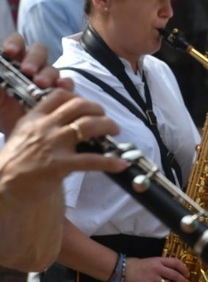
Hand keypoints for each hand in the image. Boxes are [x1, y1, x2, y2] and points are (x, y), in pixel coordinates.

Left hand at [0, 35, 71, 132]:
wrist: (13, 134)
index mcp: (13, 62)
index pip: (17, 43)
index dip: (15, 43)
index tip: (9, 51)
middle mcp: (32, 68)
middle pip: (39, 52)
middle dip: (34, 59)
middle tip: (28, 71)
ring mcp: (47, 80)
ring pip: (52, 68)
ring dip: (47, 74)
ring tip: (41, 84)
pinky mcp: (59, 94)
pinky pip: (67, 84)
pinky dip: (66, 84)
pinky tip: (61, 88)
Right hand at [0, 90, 126, 212]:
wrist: (2, 185)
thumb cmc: (14, 162)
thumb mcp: (24, 134)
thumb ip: (43, 124)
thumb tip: (67, 119)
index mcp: (35, 118)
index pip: (60, 96)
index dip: (79, 97)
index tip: (88, 106)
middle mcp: (46, 127)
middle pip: (80, 106)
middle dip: (99, 109)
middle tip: (106, 118)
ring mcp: (54, 145)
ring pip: (90, 125)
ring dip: (108, 125)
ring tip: (115, 131)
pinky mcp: (61, 165)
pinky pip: (92, 160)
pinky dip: (110, 161)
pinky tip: (121, 164)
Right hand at [123, 256, 191, 281]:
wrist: (122, 269)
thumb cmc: (137, 265)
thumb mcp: (152, 261)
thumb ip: (162, 264)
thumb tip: (174, 271)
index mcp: (159, 260)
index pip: (176, 262)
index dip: (184, 268)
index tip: (188, 274)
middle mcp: (158, 268)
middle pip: (175, 275)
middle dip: (184, 281)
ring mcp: (153, 278)